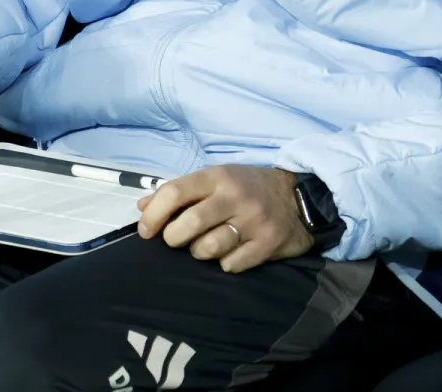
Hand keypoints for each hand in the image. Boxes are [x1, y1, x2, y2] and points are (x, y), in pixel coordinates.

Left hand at [136, 165, 315, 273]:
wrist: (299, 197)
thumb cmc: (247, 187)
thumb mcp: (214, 179)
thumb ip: (179, 192)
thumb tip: (142, 206)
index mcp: (216, 176)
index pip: (174, 192)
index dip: (153, 215)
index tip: (145, 231)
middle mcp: (234, 196)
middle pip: (189, 224)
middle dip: (173, 238)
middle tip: (176, 240)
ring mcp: (253, 221)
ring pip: (208, 248)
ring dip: (199, 252)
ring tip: (205, 246)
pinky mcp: (267, 244)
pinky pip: (231, 265)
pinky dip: (225, 264)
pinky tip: (230, 253)